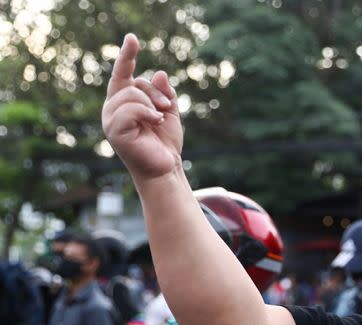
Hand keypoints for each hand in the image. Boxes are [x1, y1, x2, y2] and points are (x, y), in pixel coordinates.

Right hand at [102, 34, 182, 180]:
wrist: (165, 168)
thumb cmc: (164, 143)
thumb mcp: (168, 112)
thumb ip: (164, 93)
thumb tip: (160, 73)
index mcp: (124, 102)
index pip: (122, 74)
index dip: (127, 56)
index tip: (132, 38)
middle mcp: (113, 109)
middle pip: (132, 83)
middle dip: (154, 92)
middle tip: (166, 108)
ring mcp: (110, 120)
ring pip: (131, 94)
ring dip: (152, 103)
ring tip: (160, 118)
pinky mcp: (114, 131)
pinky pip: (130, 109)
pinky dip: (146, 112)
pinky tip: (155, 121)